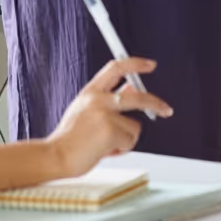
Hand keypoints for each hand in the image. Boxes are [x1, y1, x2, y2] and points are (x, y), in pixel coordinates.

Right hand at [44, 57, 172, 177]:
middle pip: (137, 95)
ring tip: (107, 144)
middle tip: (165, 109)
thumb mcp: (86, 111)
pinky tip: (106, 150)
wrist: (55, 156)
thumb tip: (129, 90)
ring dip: (126, 138)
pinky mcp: (110, 131)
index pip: (116, 67)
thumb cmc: (69, 138)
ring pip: (134, 126)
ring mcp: (104, 114)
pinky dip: (122, 149)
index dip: (136, 64)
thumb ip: (107, 100)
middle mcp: (98, 99)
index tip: (150, 65)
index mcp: (90, 92)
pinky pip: (130, 141)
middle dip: (155, 104)